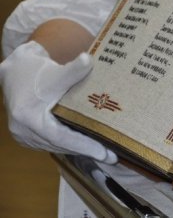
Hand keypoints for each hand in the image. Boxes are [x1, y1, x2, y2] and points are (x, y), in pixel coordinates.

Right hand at [0, 41, 117, 162]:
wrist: (14, 72)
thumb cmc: (34, 71)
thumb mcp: (55, 72)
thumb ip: (73, 69)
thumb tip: (88, 60)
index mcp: (28, 117)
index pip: (61, 136)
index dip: (84, 145)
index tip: (104, 153)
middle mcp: (24, 130)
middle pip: (60, 145)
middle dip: (87, 150)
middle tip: (112, 156)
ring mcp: (25, 134)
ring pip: (57, 145)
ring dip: (79, 149)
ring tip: (105, 153)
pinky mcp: (29, 134)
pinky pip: (53, 142)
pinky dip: (70, 144)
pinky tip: (88, 145)